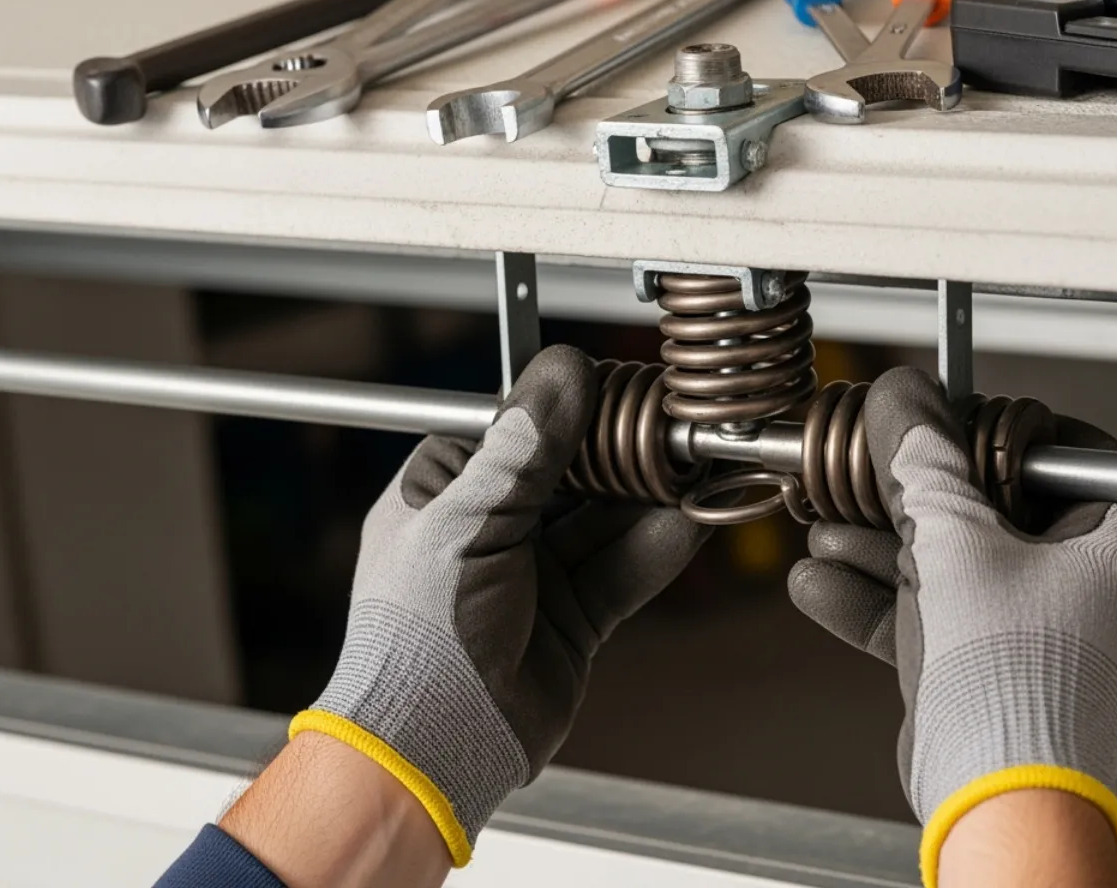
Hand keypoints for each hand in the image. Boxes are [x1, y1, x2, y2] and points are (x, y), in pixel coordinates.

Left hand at [291, 345, 707, 866]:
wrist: (431, 744)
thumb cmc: (419, 637)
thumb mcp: (469, 521)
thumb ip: (525, 449)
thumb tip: (565, 372)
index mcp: (446, 487)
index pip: (520, 426)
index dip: (573, 406)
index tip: (622, 385)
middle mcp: (492, 523)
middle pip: (574, 469)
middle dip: (625, 452)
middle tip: (675, 426)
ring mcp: (536, 570)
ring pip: (608, 517)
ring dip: (652, 496)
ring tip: (697, 466)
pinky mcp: (576, 615)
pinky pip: (626, 567)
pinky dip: (661, 544)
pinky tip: (695, 517)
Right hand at [787, 368, 1116, 886]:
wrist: (998, 807)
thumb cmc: (1007, 678)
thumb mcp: (951, 540)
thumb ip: (920, 460)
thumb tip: (901, 395)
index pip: (1068, 454)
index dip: (1001, 431)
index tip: (948, 420)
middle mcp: (1096, 592)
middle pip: (997, 510)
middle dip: (913, 496)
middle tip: (867, 473)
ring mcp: (1046, 640)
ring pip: (959, 568)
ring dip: (883, 548)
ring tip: (826, 528)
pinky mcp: (998, 678)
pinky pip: (941, 622)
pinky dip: (884, 603)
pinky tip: (820, 584)